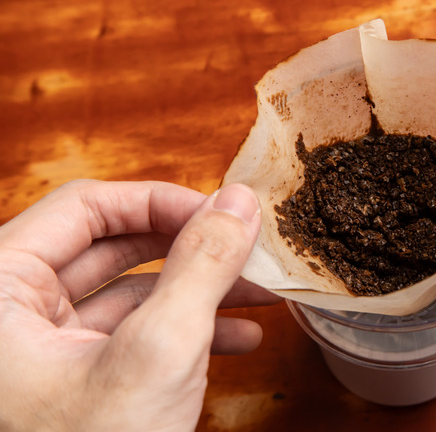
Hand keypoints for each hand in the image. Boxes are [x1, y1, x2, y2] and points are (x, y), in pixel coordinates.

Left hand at [0, 180, 279, 430]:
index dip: (162, 201)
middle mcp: (15, 315)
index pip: (86, 208)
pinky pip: (135, 336)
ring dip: (200, 291)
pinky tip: (242, 339)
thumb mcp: (160, 351)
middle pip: (114, 247)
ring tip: (262, 294)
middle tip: (247, 249)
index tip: (224, 213)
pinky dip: (189, 331)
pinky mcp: (80, 383)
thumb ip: (201, 266)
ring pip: (132, 293)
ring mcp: (48, 353)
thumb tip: (239, 200)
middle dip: (191, 248)